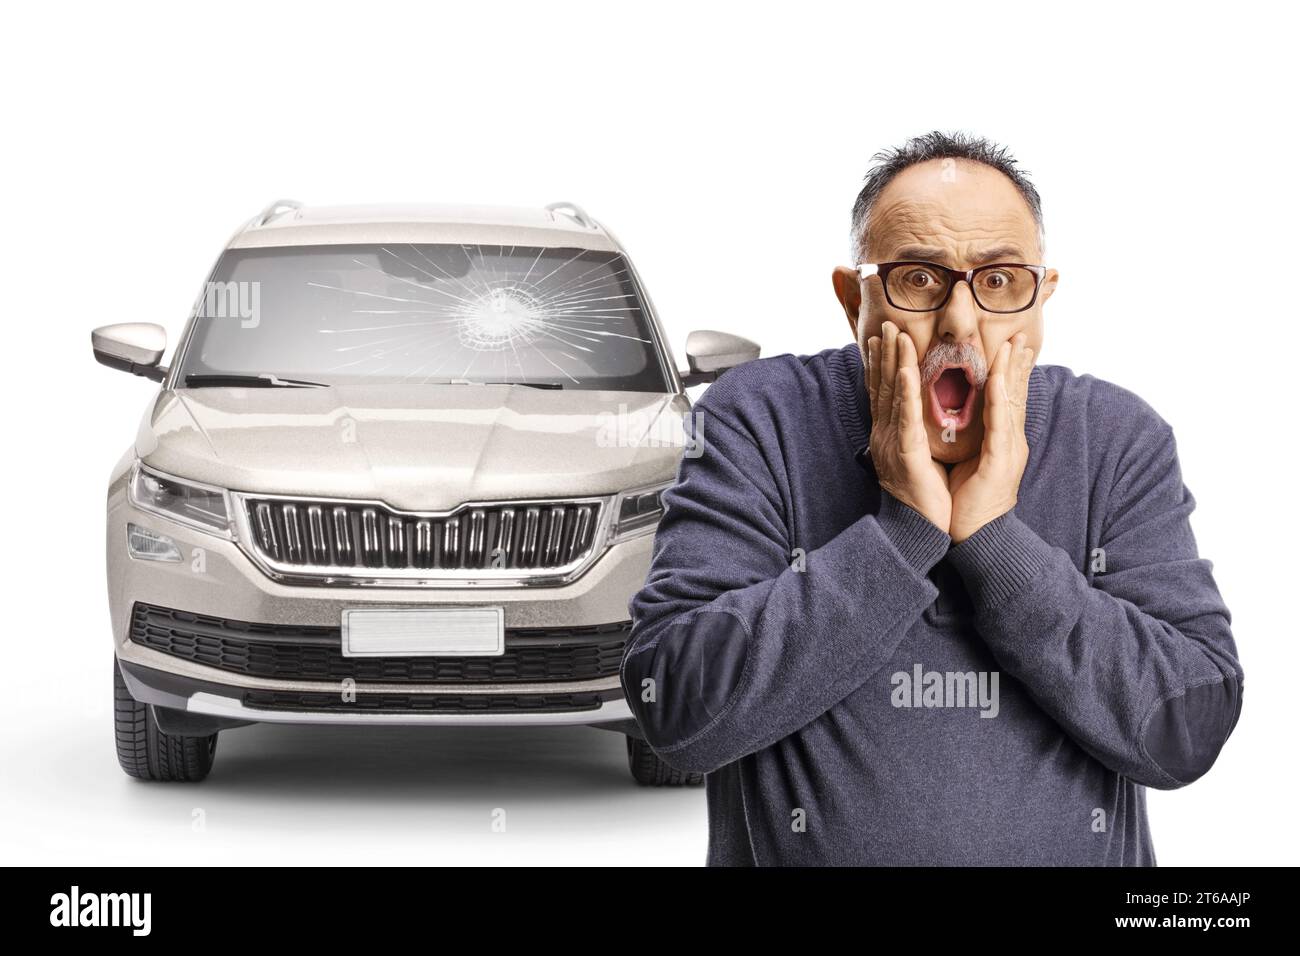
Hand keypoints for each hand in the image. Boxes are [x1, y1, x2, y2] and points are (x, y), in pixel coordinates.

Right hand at [866, 322, 950, 531]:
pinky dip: (906, 392)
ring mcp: (893, 443)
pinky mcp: (906, 453)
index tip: (879, 339)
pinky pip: (906, 417)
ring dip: (893, 362)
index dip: (880, 364)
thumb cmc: (922, 498)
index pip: (883, 393)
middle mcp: (885, 435)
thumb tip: (913, 419)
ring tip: (894, 335)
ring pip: (893, 396)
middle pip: (883, 387)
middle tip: (884, 325)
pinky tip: (906, 370)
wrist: (917, 530)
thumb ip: (911, 436)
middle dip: (884, 354)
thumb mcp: (914, 460)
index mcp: (889, 436)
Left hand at [948, 333, 1034, 542]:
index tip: (1010, 343)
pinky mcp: (1000, 461)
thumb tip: (961, 416)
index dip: (1010, 369)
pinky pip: (1000, 426)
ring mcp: (1009, 450)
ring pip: (1012, 403)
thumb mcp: (971, 460)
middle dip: (1017, 363)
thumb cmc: (968, 498)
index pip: (1006, 396)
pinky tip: (999, 381)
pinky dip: (1000, 401)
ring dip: (1011, 372)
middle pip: (1015, 393)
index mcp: (1001, 439)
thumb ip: (972, 436)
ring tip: (1013, 346)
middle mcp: (1010, 440)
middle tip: (1020, 333)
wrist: (974, 533)